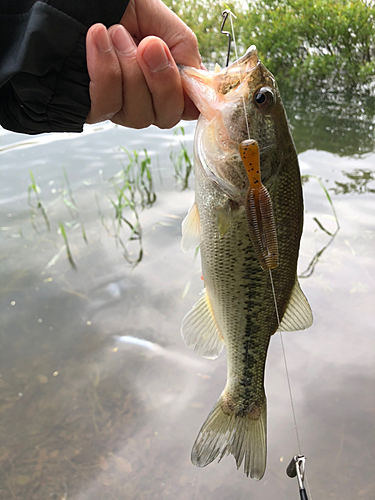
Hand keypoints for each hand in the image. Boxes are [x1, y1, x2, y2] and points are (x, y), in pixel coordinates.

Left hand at [85, 0, 200, 128]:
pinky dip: (106, 70)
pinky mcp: (92, 108)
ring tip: (117, 33)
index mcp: (165, 81)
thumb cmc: (119, 8)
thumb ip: (185, 50)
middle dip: (162, 81)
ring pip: (138, 115)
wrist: (77, 1)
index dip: (193, 96)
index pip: (190, 108)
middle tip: (149, 44)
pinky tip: (99, 38)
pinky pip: (107, 106)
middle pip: (167, 117)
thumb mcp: (162, 21)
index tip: (184, 69)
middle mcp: (144, 100)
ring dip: (129, 69)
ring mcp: (119, 108)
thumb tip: (198, 81)